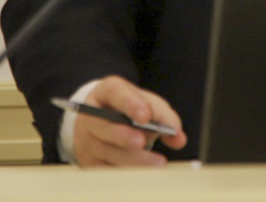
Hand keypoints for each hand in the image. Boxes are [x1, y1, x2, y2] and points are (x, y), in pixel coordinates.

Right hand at [72, 75, 187, 166]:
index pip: (114, 92)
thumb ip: (164, 116)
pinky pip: (105, 170)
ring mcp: (86, 140)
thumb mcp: (146, 105)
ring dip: (132, 159)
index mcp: (106, 92)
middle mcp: (91, 115)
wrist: (104, 124)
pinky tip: (143, 174)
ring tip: (156, 163)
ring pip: (106, 151)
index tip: (145, 116)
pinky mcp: (88, 162)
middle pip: (104, 126)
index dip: (129, 104)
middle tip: (143, 142)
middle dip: (124, 135)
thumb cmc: (128, 112)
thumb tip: (178, 137)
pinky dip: (125, 172)